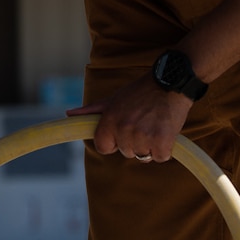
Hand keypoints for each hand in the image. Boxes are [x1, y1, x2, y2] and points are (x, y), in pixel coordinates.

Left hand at [75, 78, 191, 161]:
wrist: (170, 82)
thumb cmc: (141, 91)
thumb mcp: (114, 98)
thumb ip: (91, 110)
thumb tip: (69, 114)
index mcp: (110, 120)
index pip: (103, 147)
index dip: (113, 142)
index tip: (123, 132)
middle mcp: (124, 130)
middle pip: (126, 152)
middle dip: (134, 141)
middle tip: (144, 122)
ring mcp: (143, 137)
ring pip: (143, 155)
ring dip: (150, 145)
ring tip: (155, 124)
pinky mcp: (162, 142)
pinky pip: (160, 157)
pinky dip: (165, 148)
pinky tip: (165, 130)